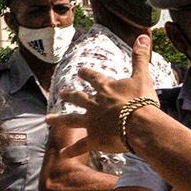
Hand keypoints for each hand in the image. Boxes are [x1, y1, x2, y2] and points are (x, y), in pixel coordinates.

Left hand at [49, 35, 159, 158]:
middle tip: (61, 92)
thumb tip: (143, 36)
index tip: (79, 71)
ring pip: (72, 120)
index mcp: (106, 88)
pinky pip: (80, 146)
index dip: (86, 74)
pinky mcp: (94, 139)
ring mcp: (92, 122)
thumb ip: (140, 57)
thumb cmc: (142, 101)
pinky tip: (61, 154)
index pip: (94, 78)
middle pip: (79, 98)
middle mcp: (95, 104)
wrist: (140, 124)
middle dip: (70, 94)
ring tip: (48, 120)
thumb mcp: (143, 76)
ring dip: (60, 120)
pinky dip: (71, 150)